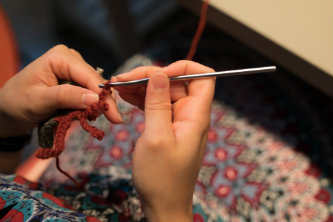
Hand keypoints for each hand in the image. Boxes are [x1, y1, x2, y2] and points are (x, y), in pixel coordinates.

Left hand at [0, 44, 121, 137]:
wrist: (8, 111)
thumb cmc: (17, 103)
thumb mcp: (38, 101)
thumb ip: (66, 97)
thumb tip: (95, 99)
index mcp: (60, 57)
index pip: (89, 76)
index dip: (104, 96)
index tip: (115, 116)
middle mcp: (70, 59)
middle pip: (95, 82)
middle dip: (103, 102)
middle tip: (114, 121)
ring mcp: (74, 70)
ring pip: (94, 89)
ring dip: (96, 105)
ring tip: (93, 119)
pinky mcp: (75, 81)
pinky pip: (88, 94)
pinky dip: (89, 106)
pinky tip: (87, 114)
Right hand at [114, 61, 214, 220]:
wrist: (163, 206)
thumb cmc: (161, 178)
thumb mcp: (156, 138)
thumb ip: (158, 104)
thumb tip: (160, 74)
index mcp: (196, 115)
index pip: (204, 76)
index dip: (182, 68)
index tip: (157, 74)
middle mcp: (190, 114)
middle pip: (176, 82)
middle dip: (150, 77)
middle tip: (122, 81)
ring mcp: (178, 121)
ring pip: (163, 93)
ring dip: (142, 88)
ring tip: (117, 87)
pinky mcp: (167, 128)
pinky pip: (156, 106)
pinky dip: (141, 100)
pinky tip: (124, 98)